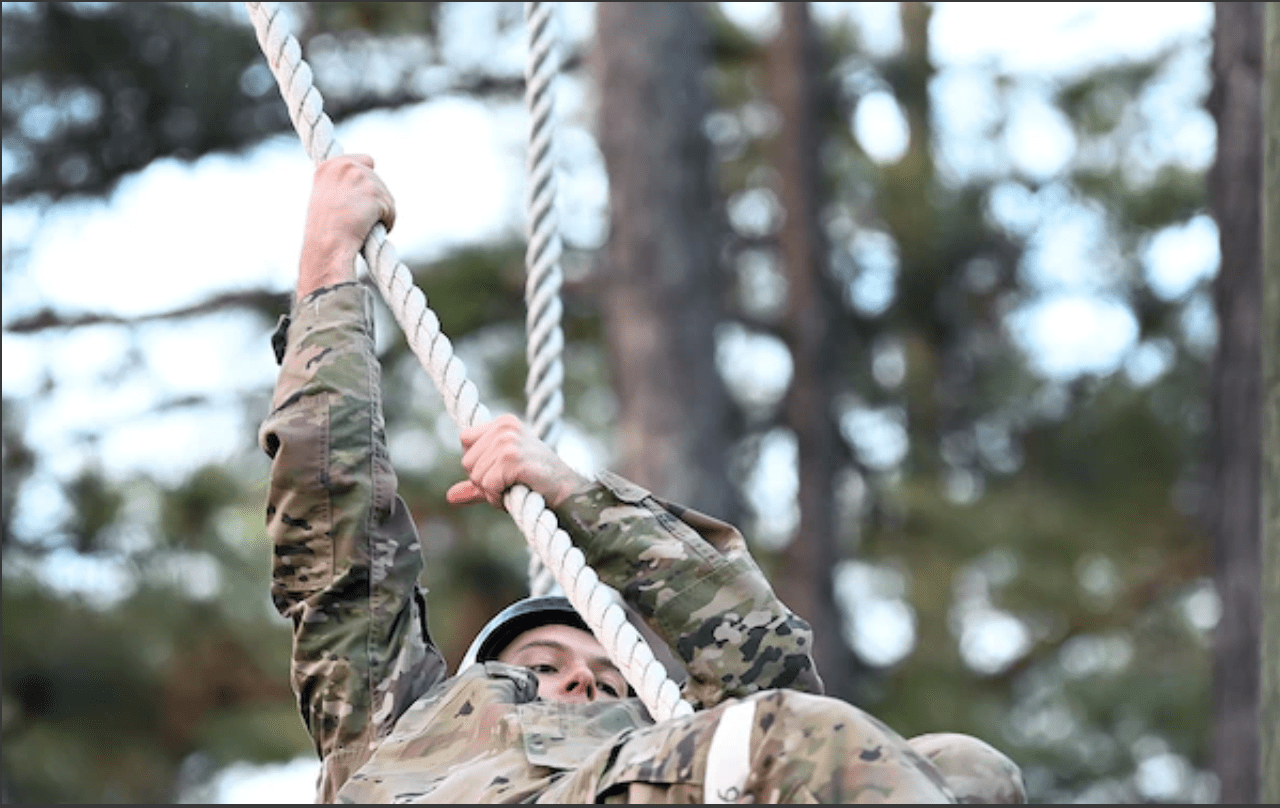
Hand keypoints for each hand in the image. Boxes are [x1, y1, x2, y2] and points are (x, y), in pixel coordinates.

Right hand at [297, 154, 395, 298]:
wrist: (327, 245)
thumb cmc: (324, 232)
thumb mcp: (326, 199)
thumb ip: (343, 185)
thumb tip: (366, 183)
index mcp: (329, 166)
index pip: (365, 160)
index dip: (368, 180)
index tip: (362, 198)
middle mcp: (345, 166)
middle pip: (378, 180)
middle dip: (374, 200)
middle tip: (358, 219)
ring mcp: (361, 177)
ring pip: (386, 196)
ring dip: (380, 213)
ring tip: (361, 226)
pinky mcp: (375, 193)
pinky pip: (391, 210)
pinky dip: (386, 223)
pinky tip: (368, 230)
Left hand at [446, 414, 589, 508]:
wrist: (567, 492)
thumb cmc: (537, 483)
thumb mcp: (503, 477)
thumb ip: (478, 483)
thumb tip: (449, 497)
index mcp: (503, 423)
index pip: (465, 440)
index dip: (478, 463)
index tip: (501, 471)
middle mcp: (504, 427)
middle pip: (467, 462)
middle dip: (484, 481)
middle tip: (510, 483)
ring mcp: (508, 441)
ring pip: (475, 476)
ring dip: (492, 492)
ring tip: (515, 488)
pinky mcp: (512, 459)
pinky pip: (488, 486)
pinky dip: (498, 498)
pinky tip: (516, 494)